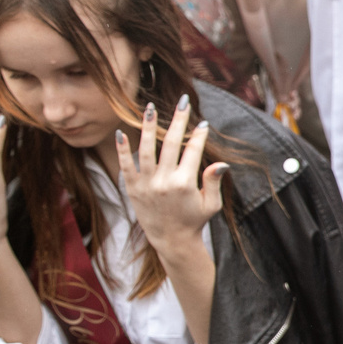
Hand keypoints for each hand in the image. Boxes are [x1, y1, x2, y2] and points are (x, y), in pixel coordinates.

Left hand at [118, 93, 226, 253]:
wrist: (171, 241)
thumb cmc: (194, 221)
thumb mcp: (211, 204)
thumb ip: (214, 182)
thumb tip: (221, 163)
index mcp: (185, 184)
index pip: (193, 151)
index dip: (199, 135)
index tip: (202, 123)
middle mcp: (164, 181)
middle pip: (171, 144)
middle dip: (179, 120)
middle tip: (183, 102)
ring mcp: (146, 184)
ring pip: (146, 149)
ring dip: (149, 127)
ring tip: (151, 108)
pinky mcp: (133, 188)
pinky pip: (125, 165)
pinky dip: (122, 149)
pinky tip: (121, 132)